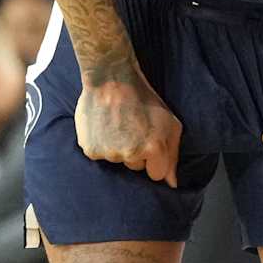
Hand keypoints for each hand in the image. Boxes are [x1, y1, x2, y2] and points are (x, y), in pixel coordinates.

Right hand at [74, 72, 182, 186]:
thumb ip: (172, 154)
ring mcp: (109, 153)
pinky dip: (101, 145)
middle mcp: (131, 154)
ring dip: (118, 147)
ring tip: (117, 125)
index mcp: (153, 147)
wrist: (111, 78)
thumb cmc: (144, 98)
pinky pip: (100, 156)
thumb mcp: (169, 122)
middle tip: (132, 129)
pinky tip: (104, 127)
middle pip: (135, 167)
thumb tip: (171, 184)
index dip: (154, 158)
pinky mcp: (90, 150)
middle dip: (136, 152)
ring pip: (117, 161)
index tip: (149, 143)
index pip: (156, 174)